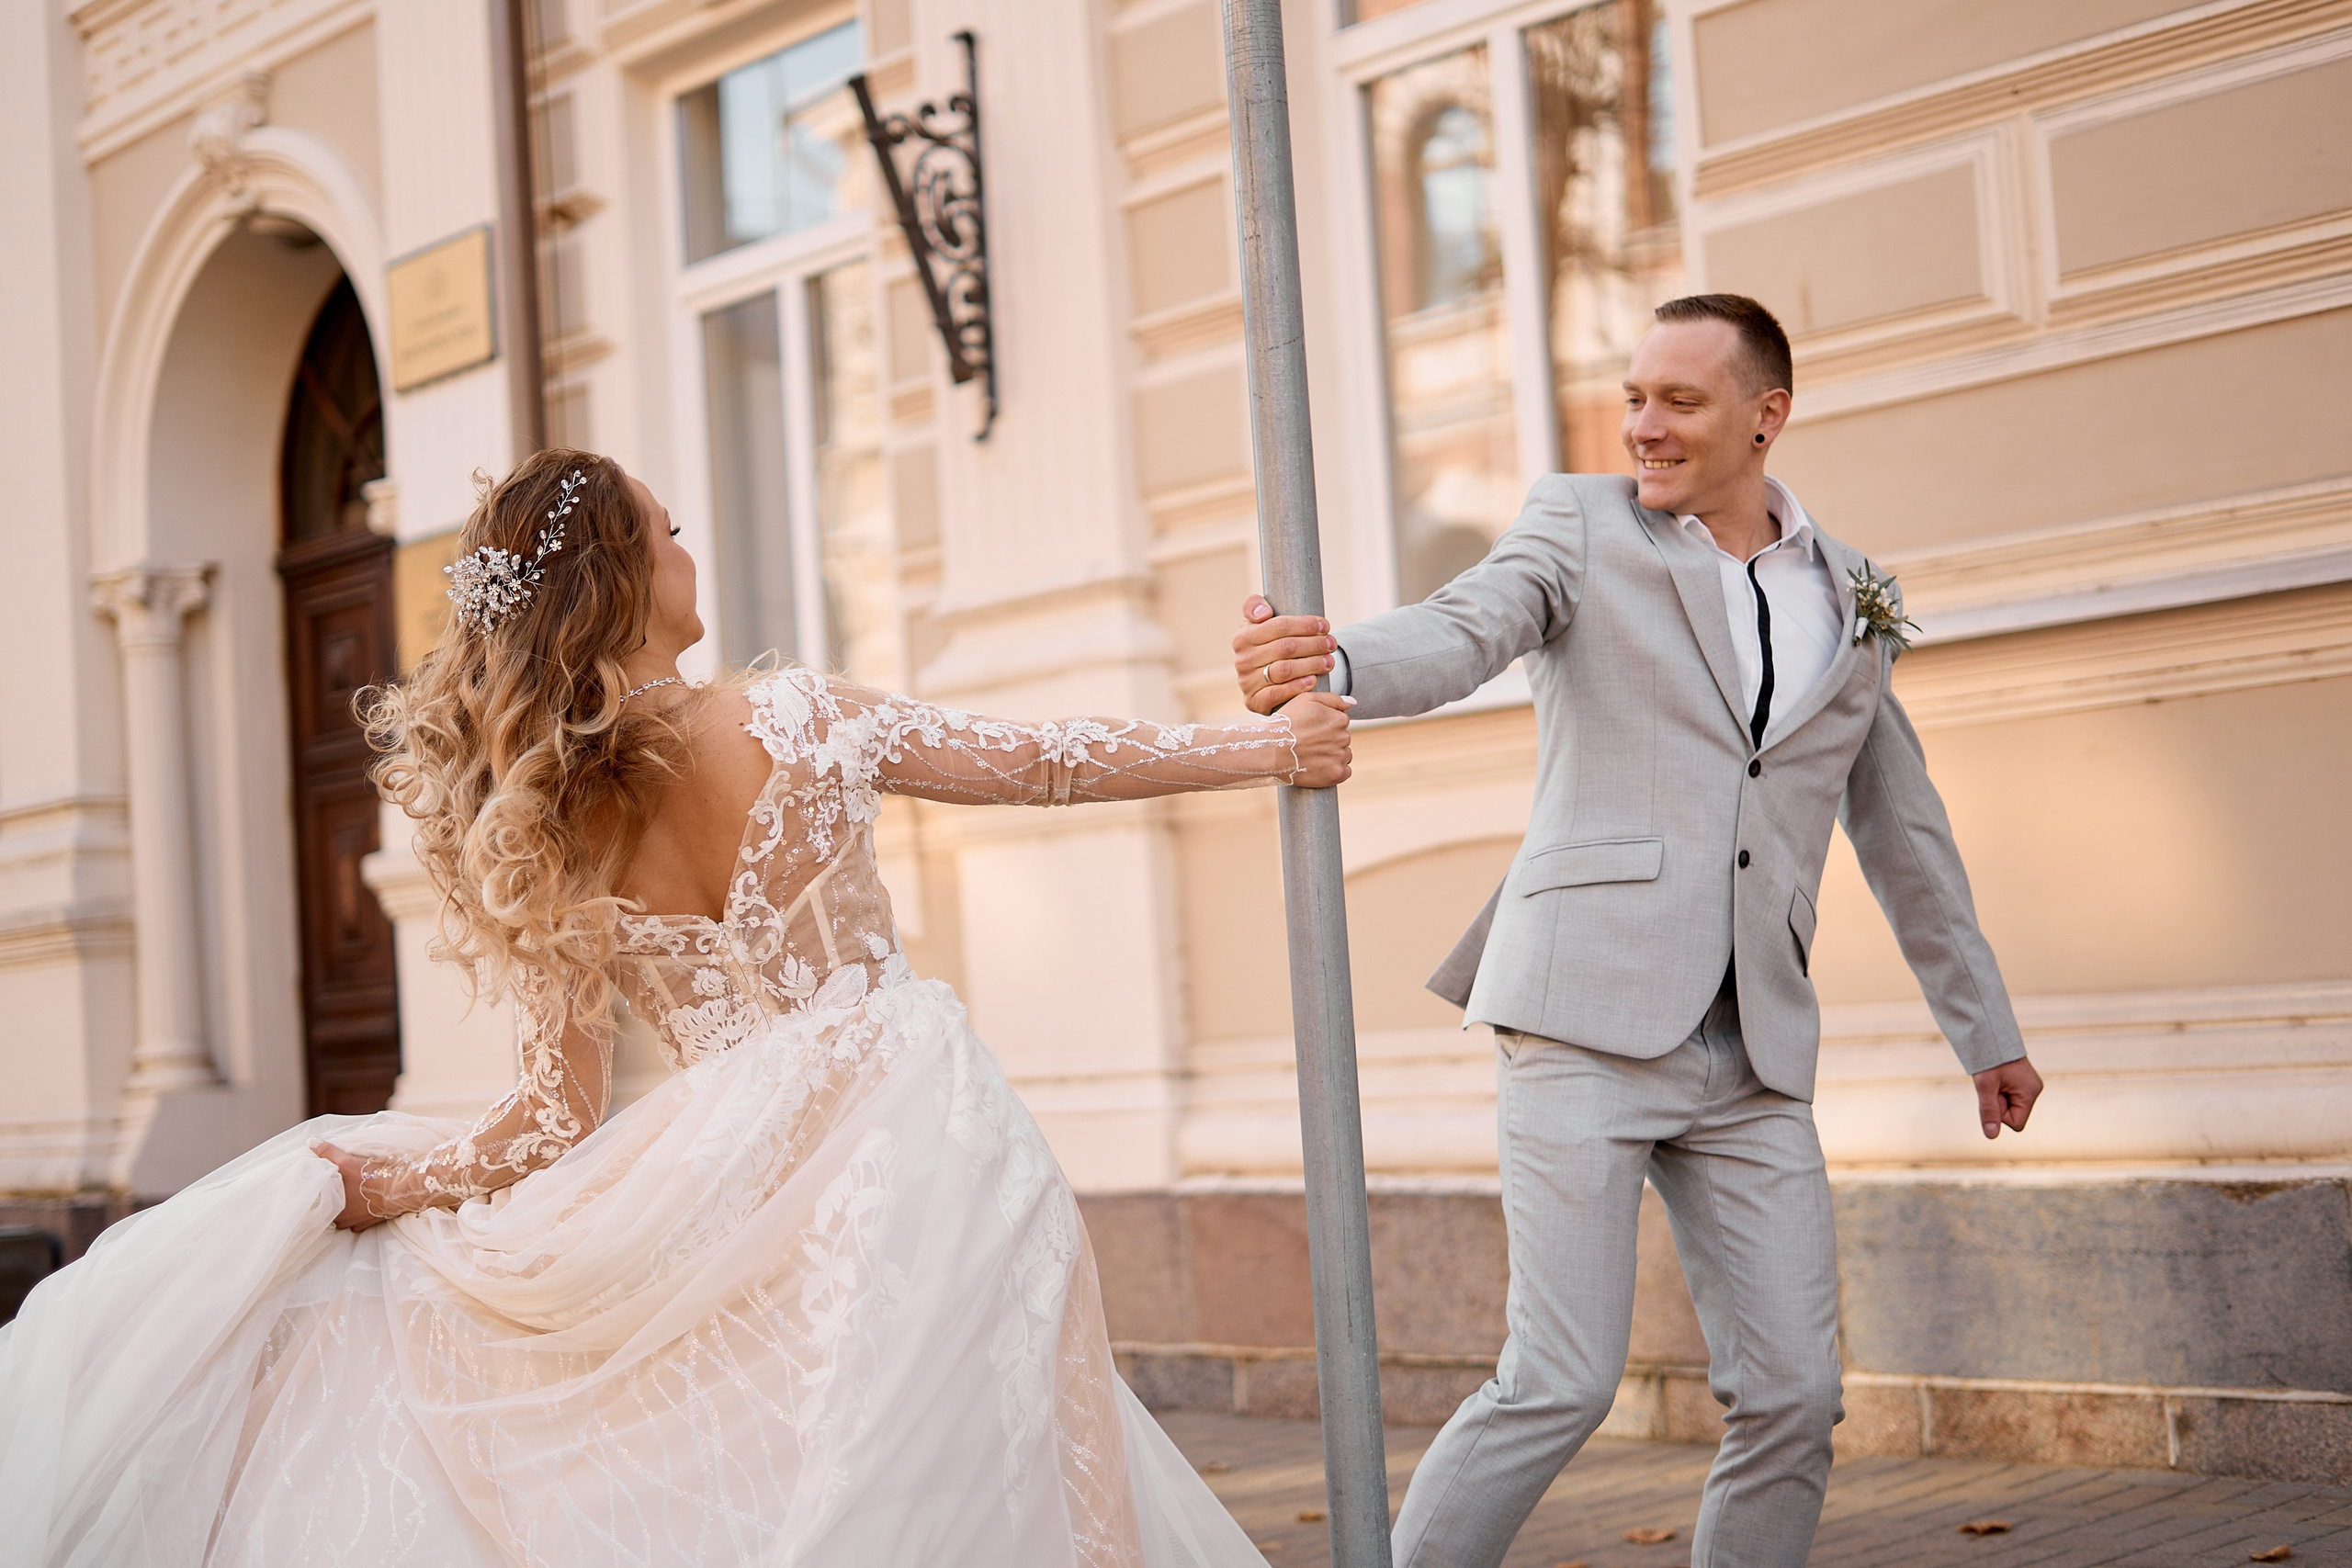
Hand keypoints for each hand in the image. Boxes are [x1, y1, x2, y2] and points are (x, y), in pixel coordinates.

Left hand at [312, 1142, 384, 1230]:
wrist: (400, 1190)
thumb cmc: (371, 1178)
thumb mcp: (346, 1162)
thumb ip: (327, 1153)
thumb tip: (311, 1142)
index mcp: (331, 1207)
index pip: (317, 1202)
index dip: (319, 1193)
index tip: (322, 1184)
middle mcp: (341, 1220)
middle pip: (330, 1210)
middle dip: (332, 1200)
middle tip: (335, 1187)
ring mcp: (355, 1223)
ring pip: (344, 1216)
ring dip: (345, 1207)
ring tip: (348, 1194)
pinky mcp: (369, 1222)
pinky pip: (358, 1220)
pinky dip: (358, 1211)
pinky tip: (362, 1202)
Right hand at [1234, 594, 1336, 716]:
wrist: (1261, 679)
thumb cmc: (1267, 646)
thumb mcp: (1258, 624)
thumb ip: (1254, 606)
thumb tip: (1263, 613)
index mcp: (1243, 637)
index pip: (1278, 626)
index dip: (1304, 625)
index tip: (1324, 625)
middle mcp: (1242, 660)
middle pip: (1285, 648)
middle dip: (1313, 644)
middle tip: (1332, 643)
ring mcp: (1247, 682)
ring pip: (1284, 670)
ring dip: (1311, 664)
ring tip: (1329, 661)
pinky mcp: (1254, 701)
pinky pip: (1277, 693)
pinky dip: (1297, 687)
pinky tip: (1313, 680)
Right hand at [1279, 690, 1353, 787]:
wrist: (1271, 749)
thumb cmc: (1285, 723)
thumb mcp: (1305, 699)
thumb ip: (1332, 699)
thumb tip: (1351, 703)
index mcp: (1339, 719)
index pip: (1340, 723)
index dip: (1324, 727)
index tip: (1311, 731)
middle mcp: (1344, 737)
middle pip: (1342, 740)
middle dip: (1329, 741)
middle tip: (1308, 744)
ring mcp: (1340, 756)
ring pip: (1343, 755)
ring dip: (1332, 756)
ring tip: (1311, 756)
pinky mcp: (1336, 774)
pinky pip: (1344, 772)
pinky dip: (1334, 771)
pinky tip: (1318, 767)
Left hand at [1971, 1056, 2042, 1139]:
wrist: (1990, 1036)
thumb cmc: (1989, 1060)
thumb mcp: (1985, 1086)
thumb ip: (1989, 1111)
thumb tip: (1991, 1136)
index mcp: (2030, 1093)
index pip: (2016, 1123)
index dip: (2001, 1115)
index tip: (1994, 1096)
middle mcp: (2034, 1091)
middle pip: (2014, 1115)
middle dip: (2000, 1105)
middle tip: (1993, 1086)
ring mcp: (2030, 1087)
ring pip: (2011, 1106)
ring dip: (1999, 1098)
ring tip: (1995, 1080)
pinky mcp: (2023, 1083)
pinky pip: (2010, 1097)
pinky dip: (2000, 1092)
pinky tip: (1998, 1079)